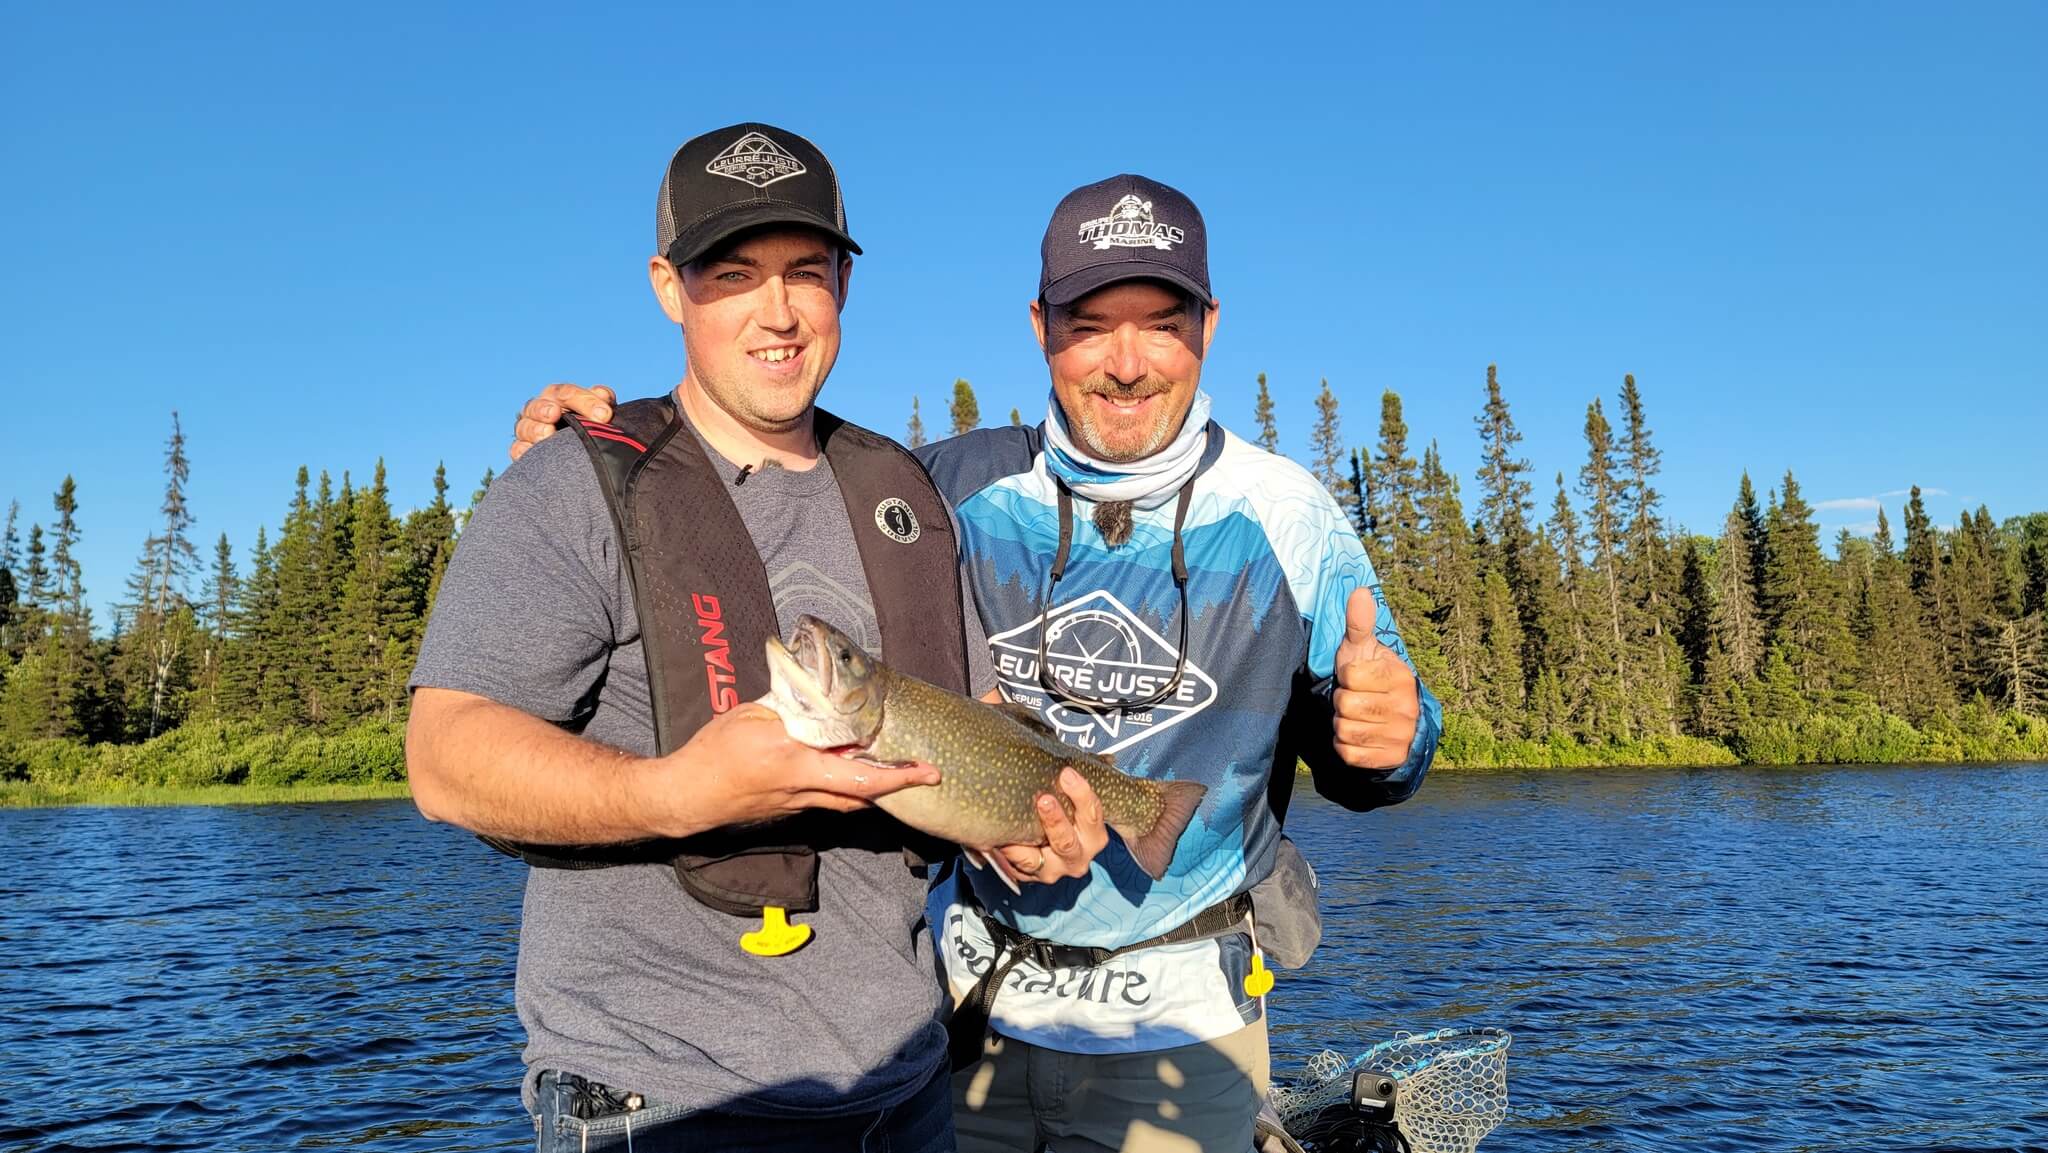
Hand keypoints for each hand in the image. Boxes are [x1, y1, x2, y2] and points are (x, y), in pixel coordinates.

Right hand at [511, 383, 616, 461]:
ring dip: (534, 429)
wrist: (587, 453)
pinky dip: (523, 450)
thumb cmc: (593, 425)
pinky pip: (517, 449)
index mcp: (558, 397)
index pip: (567, 393)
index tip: (604, 415)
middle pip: (535, 406)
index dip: (585, 401)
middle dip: (543, 408)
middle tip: (554, 413)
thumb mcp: (602, 412)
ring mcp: (529, 431)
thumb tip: (604, 397)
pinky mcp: (525, 451)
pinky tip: (533, 452)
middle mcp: (540, 411)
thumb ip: (603, 401)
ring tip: (546, 434)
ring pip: (524, 427)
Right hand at [660, 703, 940, 836]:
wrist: (686, 797)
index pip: (855, 773)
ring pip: (848, 800)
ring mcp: (797, 804)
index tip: (926, 770)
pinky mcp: (791, 811)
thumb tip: (816, 688)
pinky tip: (855, 770)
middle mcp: (801, 788)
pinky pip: (830, 800)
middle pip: (861, 794)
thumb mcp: (749, 716)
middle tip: (926, 772)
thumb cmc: (712, 752)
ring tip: (898, 769)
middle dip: (897, 785)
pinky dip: (849, 788)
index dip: (896, 775)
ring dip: (874, 787)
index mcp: (792, 759)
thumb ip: (787, 705)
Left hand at [993, 767, 1107, 883]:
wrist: (1052, 849)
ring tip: (1008, 830)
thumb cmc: (1065, 813)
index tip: (1066, 773)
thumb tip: (1054, 744)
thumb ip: (1068, 782)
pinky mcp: (1030, 877)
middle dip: (1055, 821)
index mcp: (1093, 836)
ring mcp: (1052, 870)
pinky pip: (1013, 867)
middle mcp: (1077, 858)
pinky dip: (1003, 853)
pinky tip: (993, 841)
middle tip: (1044, 800)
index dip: (1081, 793)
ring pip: (1035, 860)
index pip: (1092, 814)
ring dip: (1021, 845)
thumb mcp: (1073, 802)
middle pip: (1066, 842)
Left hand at [1332, 585, 1420, 770]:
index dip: (1346, 675)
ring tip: (1357, 716)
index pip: (1351, 675)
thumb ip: (1360, 624)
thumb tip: (1360, 591)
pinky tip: (1357, 735)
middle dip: (1342, 701)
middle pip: (1346, 705)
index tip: (1357, 677)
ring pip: (1345, 730)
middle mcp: (1405, 708)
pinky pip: (1348, 754)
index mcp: (1400, 677)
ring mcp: (1400, 736)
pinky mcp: (1389, 759)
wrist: (1397, 723)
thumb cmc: (1373, 680)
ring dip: (1342, 724)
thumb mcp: (1365, 650)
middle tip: (1356, 698)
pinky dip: (1344, 746)